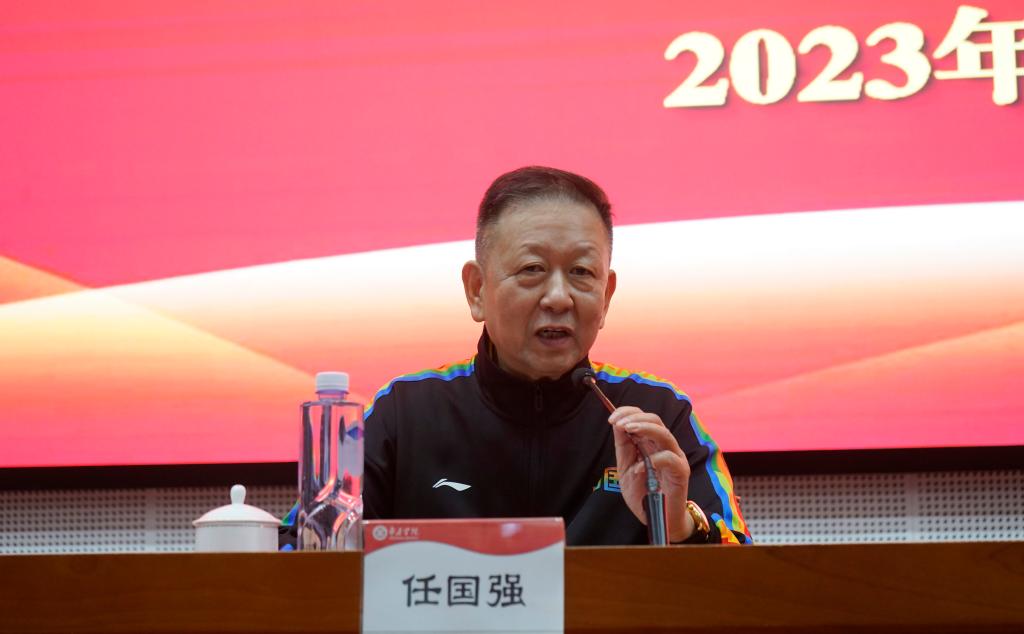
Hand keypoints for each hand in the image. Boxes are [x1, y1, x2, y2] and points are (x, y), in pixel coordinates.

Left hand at [609, 406, 693, 541]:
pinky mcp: (681, 472)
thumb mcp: (626, 468)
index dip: (629, 412)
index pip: (644, 418)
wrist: (659, 519)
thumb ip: (624, 447)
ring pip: (665, 434)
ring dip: (644, 428)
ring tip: (628, 430)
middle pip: (655, 420)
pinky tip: (638, 469)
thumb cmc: (644, 493)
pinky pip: (670, 459)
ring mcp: (675, 458)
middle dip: (635, 418)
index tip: (612, 418)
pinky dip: (653, 460)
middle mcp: (665, 447)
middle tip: (619, 423)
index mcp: (652, 443)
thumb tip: (617, 423)